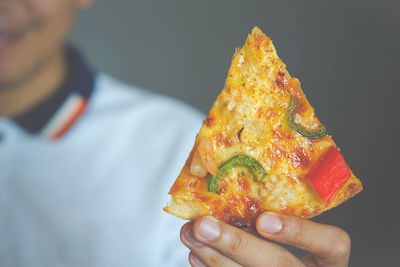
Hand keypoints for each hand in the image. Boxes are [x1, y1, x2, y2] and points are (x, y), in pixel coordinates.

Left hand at [180, 212, 350, 266]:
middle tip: (203, 225)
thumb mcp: (295, 228)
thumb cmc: (289, 245)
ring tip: (191, 235)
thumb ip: (278, 213)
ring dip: (214, 256)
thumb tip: (230, 185)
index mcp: (329, 259)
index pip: (333, 243)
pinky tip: (198, 255)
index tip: (263, 219)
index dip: (299, 232)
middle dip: (237, 244)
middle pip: (281, 265)